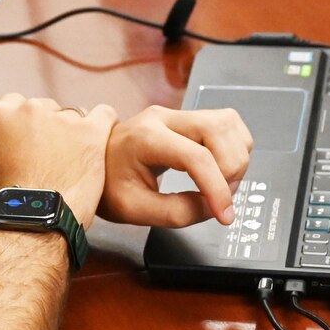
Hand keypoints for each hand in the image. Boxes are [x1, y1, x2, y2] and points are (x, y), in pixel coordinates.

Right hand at [0, 94, 115, 227]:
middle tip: (50, 157)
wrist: (36, 220)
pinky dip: (104, 125)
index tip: (26, 148)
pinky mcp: (92, 131)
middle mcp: (33, 107)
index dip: (22, 128)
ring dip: (74, 132)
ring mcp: (65, 117)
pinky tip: (100, 140)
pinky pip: (105, 115)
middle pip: (45, 109)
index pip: (15, 106)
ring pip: (73, 114)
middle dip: (48, 129)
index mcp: (2, 112)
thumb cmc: (4, 204)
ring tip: (75, 158)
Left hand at [98, 106, 251, 227]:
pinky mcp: (187, 118)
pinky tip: (221, 168)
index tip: (224, 215)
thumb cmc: (108, 185)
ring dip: (235, 155)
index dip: (217, 188)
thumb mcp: (135, 209)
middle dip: (231, 167)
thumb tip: (214, 208)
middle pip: (218, 128)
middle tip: (223, 196)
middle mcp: (163, 118)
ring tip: (222, 183)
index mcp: (146, 137)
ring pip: (226, 121)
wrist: (93, 164)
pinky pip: (225, 123)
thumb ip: (177, 212)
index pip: (196, 157)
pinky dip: (233, 146)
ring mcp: (176, 114)